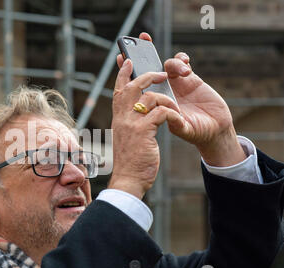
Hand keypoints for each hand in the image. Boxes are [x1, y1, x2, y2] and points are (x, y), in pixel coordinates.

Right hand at [109, 53, 183, 198]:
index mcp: (118, 118)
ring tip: (174, 106)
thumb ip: (130, 123)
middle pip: (132, 86)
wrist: (128, 180)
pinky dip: (172, 113)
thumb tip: (138, 112)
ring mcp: (131, 124)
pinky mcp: (143, 132)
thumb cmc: (130, 161)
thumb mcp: (127, 138)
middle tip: (162, 73)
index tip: (128, 60)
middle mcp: (122, 118)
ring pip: (149, 97)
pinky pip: (161, 112)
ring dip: (166, 98)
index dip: (123, 73)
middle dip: (147, 75)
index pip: (118, 90)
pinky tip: (177, 120)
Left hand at [116, 33, 246, 166]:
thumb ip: (177, 123)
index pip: (138, 84)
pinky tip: (187, 67)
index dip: (129, 71)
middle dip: (144, 53)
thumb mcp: (184, 129)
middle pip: (150, 68)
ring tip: (183, 72)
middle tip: (143, 39)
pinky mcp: (190, 79)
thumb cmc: (196, 132)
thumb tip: (171, 117)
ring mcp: (176, 84)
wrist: (215, 130)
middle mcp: (162, 91)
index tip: (121, 57)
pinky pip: (182, 63)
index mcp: (155, 102)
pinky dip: (182, 60)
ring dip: (173, 63)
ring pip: (168, 64)